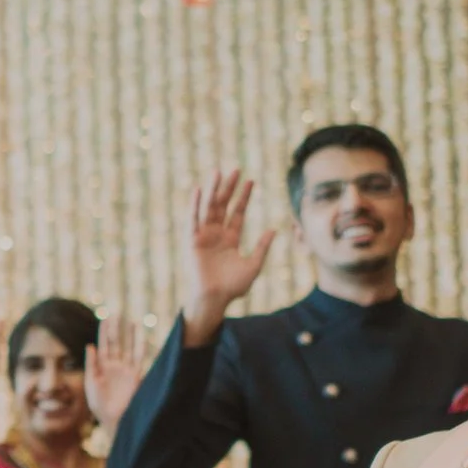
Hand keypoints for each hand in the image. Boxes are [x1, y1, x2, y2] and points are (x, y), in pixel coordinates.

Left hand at [83, 317, 147, 426]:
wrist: (112, 419)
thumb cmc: (99, 404)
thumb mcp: (91, 382)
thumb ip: (91, 364)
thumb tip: (90, 345)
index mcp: (101, 367)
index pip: (103, 345)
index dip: (104, 332)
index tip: (105, 317)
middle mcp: (114, 366)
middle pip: (116, 343)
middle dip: (116, 329)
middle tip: (117, 313)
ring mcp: (125, 370)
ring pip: (129, 348)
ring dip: (130, 335)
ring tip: (132, 321)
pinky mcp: (135, 376)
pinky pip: (139, 358)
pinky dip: (140, 347)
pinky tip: (142, 336)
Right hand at [184, 170, 275, 340]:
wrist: (214, 299)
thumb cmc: (233, 287)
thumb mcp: (253, 265)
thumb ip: (262, 247)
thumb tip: (273, 229)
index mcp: (230, 239)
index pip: (237, 212)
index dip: (244, 197)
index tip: (250, 180)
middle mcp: (217, 234)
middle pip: (223, 205)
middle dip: (229, 188)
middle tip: (236, 169)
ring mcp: (204, 236)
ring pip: (209, 208)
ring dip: (213, 190)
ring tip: (218, 171)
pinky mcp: (193, 241)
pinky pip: (194, 220)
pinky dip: (195, 205)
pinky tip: (199, 190)